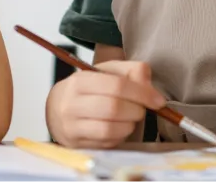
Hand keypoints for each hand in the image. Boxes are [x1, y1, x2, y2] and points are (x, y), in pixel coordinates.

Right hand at [46, 60, 166, 147]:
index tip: (158, 100)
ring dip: (129, 125)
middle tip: (141, 109)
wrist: (57, 109)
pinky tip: (118, 128)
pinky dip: (120, 136)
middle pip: (114, 108)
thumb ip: (131, 71)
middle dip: (136, 110)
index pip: (117, 85)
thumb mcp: (107, 73)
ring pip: (110, 129)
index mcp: (80, 81)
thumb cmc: (89, 90)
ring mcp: (72, 126)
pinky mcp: (76, 144)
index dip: (142, 93)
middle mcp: (71, 104)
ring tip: (129, 119)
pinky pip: (106, 143)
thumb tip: (150, 87)